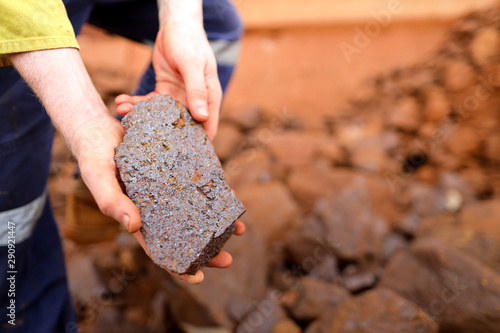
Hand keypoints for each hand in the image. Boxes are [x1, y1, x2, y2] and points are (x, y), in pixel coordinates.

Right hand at [8, 47, 234, 285]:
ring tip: (238, 229)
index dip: (176, 265)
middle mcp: (154, 207)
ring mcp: (166, 189)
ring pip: (194, 212)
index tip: (197, 277)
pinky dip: (212, 192)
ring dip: (216, 222)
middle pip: (183, 234)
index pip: (158, 248)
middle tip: (227, 260)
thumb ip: (111, 201)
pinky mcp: (175, 170)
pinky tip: (228, 197)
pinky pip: (196, 185)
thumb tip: (133, 227)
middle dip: (205, 250)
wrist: (100, 127)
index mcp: (136, 216)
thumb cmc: (94, 155)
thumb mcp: (98, 177)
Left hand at [116, 22, 221, 139]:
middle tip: (139, 136)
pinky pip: (149, 103)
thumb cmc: (190, 43)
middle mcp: (194, 101)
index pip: (207, 127)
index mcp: (208, 98)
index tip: (180, 157)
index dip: (197, 144)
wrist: (176, 26)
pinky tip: (121, 101)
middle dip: (160, 133)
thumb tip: (202, 117)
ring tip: (122, 112)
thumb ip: (197, 90)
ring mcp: (178, 97)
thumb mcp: (192, 65)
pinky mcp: (164, 91)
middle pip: (180, 126)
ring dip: (141, 115)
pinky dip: (136, 102)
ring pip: (160, 116)